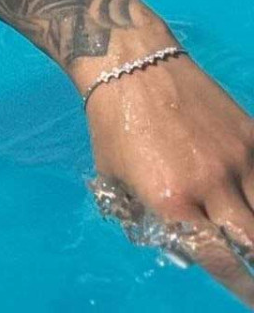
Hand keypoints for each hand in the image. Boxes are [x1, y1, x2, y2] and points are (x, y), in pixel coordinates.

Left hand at [86, 55, 253, 304]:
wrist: (130, 63)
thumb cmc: (113, 123)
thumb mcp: (114, 178)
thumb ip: (147, 218)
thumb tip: (183, 252)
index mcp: (170, 200)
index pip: (218, 260)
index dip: (238, 286)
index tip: (247, 296)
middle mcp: (209, 184)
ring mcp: (235, 159)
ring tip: (248, 231)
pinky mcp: (250, 135)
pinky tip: (250, 196)